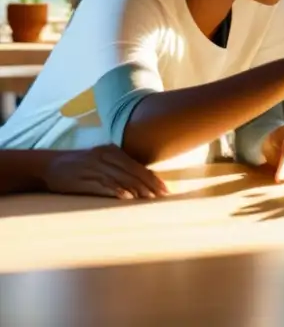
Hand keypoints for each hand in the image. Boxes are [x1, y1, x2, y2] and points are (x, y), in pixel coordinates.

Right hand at [41, 145, 168, 199]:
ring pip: (122, 179)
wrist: (48, 165)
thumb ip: (119, 168)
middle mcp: (107, 156)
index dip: (153, 179)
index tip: (165, 191)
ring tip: (150, 200)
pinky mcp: (83, 178)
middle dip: (150, 186)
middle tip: (162, 198)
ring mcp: (95, 167)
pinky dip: (116, 191)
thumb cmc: (80, 166)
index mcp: (113, 151)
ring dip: (137, 190)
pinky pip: (103, 185)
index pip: (139, 167)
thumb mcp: (102, 161)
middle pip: (134, 173)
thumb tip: (142, 183)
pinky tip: (126, 198)